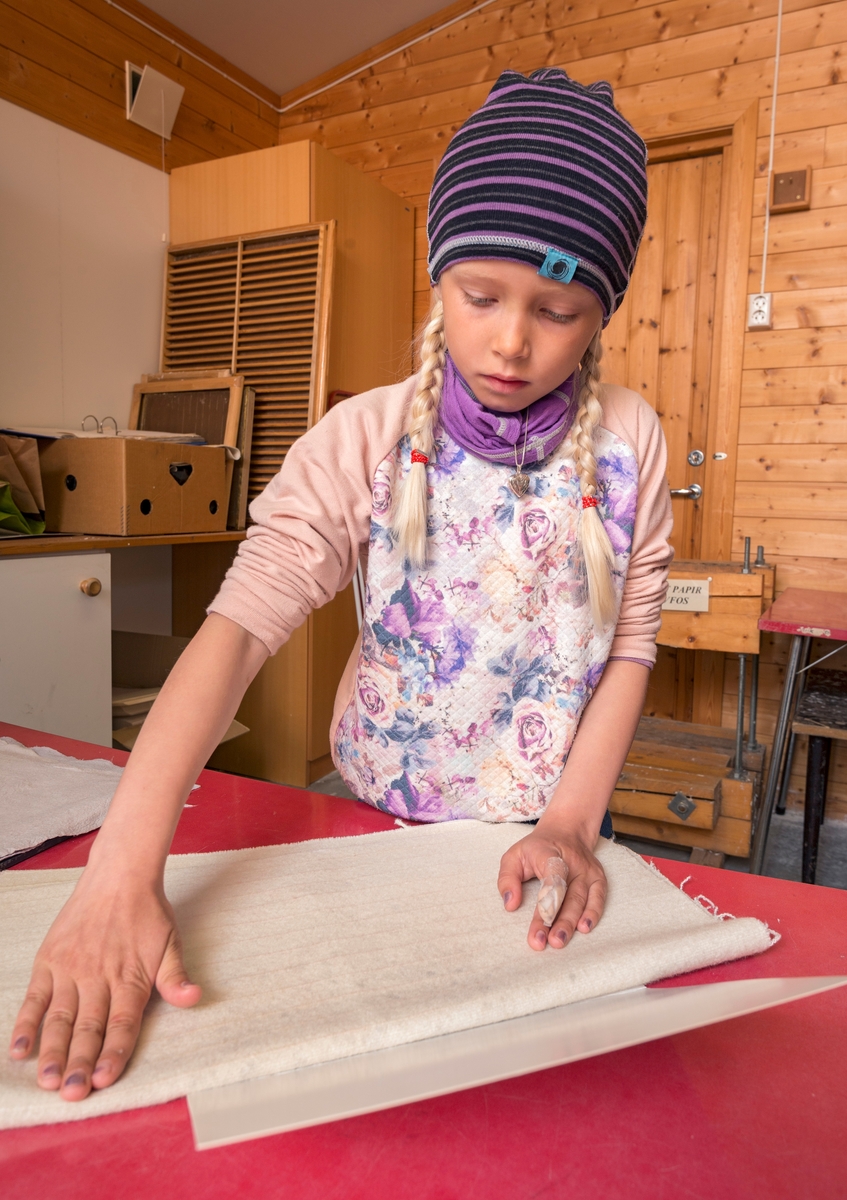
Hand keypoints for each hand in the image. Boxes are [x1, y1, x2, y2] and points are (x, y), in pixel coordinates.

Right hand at [7, 869, 200, 1100]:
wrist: (119, 874)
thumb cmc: (147, 912)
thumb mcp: (171, 943)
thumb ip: (175, 976)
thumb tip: (193, 999)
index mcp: (130, 977)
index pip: (122, 1024)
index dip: (113, 1054)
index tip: (103, 1081)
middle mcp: (98, 976)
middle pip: (88, 1028)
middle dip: (79, 1063)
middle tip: (71, 1094)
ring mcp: (70, 969)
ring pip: (59, 1018)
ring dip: (52, 1052)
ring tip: (48, 1081)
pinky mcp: (49, 960)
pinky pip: (34, 998)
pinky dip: (26, 1025)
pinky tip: (20, 1051)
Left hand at [497, 826, 606, 950]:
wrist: (567, 831)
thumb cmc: (537, 849)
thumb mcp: (514, 855)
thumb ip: (507, 878)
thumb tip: (510, 904)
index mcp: (549, 854)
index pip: (552, 876)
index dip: (548, 899)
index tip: (542, 920)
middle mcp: (573, 862)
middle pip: (566, 894)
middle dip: (557, 920)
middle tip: (545, 941)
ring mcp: (587, 871)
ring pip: (581, 899)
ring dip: (571, 923)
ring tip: (559, 941)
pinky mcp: (598, 878)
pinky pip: (598, 898)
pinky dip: (593, 914)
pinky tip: (585, 928)